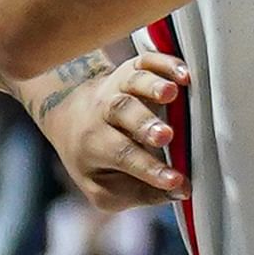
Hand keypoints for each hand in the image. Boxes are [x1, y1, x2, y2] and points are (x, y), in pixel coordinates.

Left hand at [42, 51, 186, 211]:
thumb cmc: (95, 160)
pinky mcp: (131, 69)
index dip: (149, 170)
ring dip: (153, 86)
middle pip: (122, 112)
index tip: (176, 181)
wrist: (69, 116)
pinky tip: (185, 74)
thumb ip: (143, 194)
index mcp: (94, 144)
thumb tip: (181, 191)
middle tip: (166, 136)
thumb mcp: (105, 189)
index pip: (122, 156)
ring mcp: (117, 87)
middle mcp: (103, 112)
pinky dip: (166, 62)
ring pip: (132, 81)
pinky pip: (147, 60)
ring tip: (172, 93)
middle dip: (145, 124)